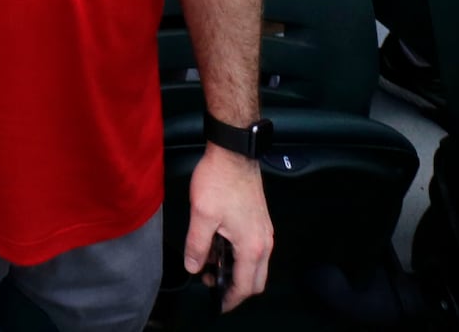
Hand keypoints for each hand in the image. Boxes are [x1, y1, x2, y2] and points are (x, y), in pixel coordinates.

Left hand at [184, 140, 274, 310]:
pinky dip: (241, 257)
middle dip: (236, 289)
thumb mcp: (201, 215)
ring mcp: (265, 231)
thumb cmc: (218, 182)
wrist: (234, 152)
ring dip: (238, 272)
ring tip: (210, 264)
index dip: (230, 299)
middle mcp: (264, 242)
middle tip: (212, 285)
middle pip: (257, 281)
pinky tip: (220, 247)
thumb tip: (193, 267)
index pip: (245, 286)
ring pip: (257, 265)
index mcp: (252, 246)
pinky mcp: (261, 221)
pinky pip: (255, 250)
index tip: (217, 305)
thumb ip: (197, 246)